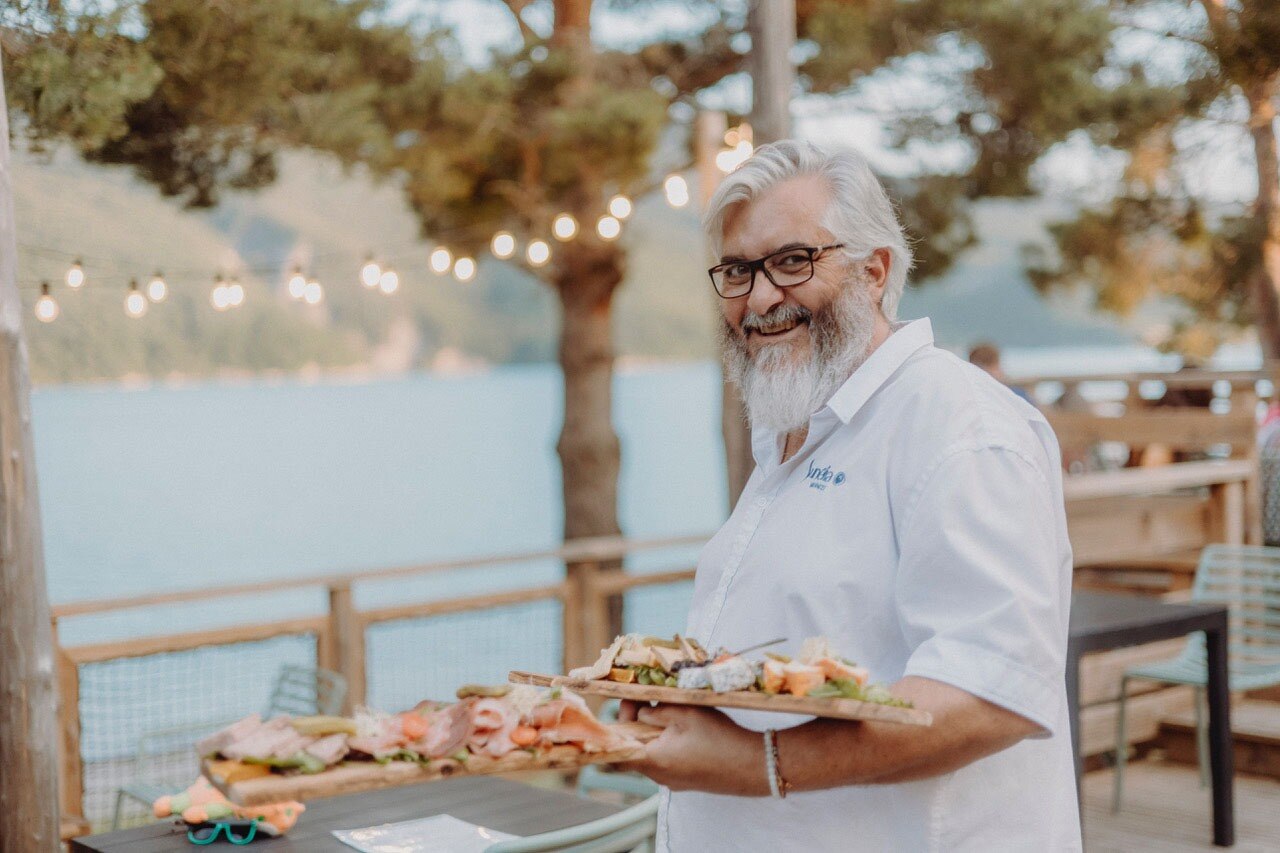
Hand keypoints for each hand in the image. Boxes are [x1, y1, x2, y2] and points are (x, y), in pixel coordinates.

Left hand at [616, 703, 767, 795]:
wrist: (753, 766)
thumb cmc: (719, 738)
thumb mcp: (686, 714)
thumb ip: (657, 712)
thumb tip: (641, 714)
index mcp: (654, 760)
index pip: (619, 748)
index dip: (619, 723)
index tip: (630, 702)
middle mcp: (659, 777)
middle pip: (635, 749)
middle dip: (638, 724)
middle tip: (649, 702)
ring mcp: (673, 782)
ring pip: (652, 755)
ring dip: (654, 734)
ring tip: (670, 712)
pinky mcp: (686, 781)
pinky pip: (667, 761)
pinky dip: (668, 744)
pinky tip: (684, 730)